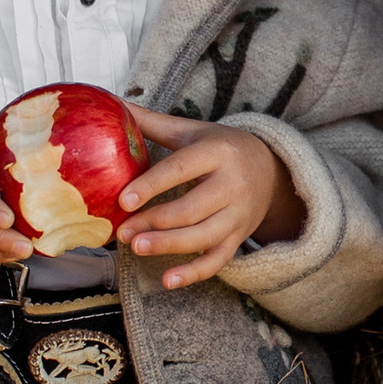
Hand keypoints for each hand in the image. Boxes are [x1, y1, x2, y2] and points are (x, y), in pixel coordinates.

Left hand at [117, 106, 302, 288]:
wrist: (270, 169)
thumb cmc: (220, 147)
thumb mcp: (191, 130)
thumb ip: (152, 122)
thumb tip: (112, 102)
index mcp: (218, 152)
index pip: (181, 169)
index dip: (151, 186)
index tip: (122, 201)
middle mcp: (233, 184)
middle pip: (191, 209)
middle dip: (154, 222)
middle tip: (122, 232)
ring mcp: (238, 214)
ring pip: (204, 236)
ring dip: (168, 246)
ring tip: (136, 248)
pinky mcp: (239, 237)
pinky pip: (218, 260)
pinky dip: (194, 273)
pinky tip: (168, 280)